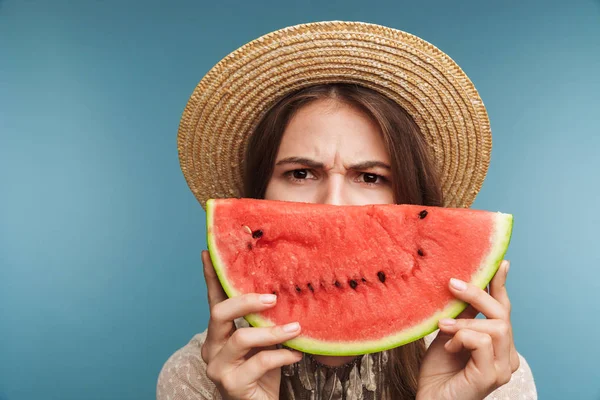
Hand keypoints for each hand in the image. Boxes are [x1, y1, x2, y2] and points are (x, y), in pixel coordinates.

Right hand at [200, 251, 302, 399]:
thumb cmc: (262, 371)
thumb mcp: (263, 340)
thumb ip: (264, 320)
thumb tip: (282, 292)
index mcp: (218, 332)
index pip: (214, 299)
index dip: (211, 276)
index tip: (208, 252)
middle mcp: (212, 346)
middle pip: (220, 313)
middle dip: (246, 301)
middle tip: (273, 298)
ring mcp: (218, 366)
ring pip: (241, 338)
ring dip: (272, 332)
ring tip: (296, 329)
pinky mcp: (232, 384)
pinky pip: (259, 362)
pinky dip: (282, 356)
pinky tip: (297, 355)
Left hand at [417, 260, 519, 399]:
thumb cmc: (438, 371)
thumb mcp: (448, 334)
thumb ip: (461, 314)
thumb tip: (463, 283)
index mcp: (499, 345)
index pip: (503, 310)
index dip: (500, 285)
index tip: (500, 263)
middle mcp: (507, 356)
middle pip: (502, 314)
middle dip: (477, 295)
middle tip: (451, 284)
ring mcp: (503, 368)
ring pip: (495, 327)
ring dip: (463, 323)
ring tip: (442, 328)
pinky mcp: (491, 376)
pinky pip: (483, 342)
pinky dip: (462, 337)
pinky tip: (449, 348)